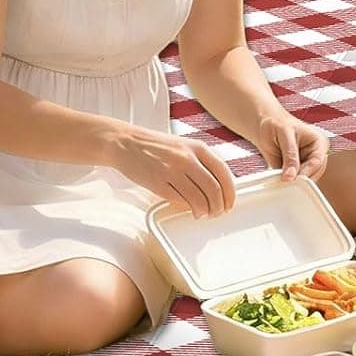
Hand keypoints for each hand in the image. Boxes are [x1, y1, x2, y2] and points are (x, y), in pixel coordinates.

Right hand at [107, 129, 235, 217]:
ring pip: (198, 199)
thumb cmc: (155, 146)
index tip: (230, 203)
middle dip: (219, 206)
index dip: (230, 192)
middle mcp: (186, 158)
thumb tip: (219, 186)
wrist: (125, 142)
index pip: (223, 172)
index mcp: (197, 147)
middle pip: (213, 189)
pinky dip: (188, 208)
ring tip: (203, 213)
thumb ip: (201, 162)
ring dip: (204, 211)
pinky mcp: (157, 183)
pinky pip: (179, 201)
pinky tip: (189, 209)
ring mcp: (171, 171)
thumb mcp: (184, 145)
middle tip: (217, 213)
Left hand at [255, 111, 331, 180]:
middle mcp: (314, 155)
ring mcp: (303, 164)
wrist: (262, 123)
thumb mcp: (284, 135)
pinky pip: (291, 181)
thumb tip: (291, 176)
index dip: (307, 171)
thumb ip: (290, 155)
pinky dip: (284, 182)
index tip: (295, 178)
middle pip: (313, 174)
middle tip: (286, 180)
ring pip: (303, 180)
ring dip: (291, 181)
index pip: (317, 161)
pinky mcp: (293, 171)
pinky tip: (277, 178)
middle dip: (299, 178)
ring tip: (279, 177)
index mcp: (318, 143)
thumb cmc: (276, 122)